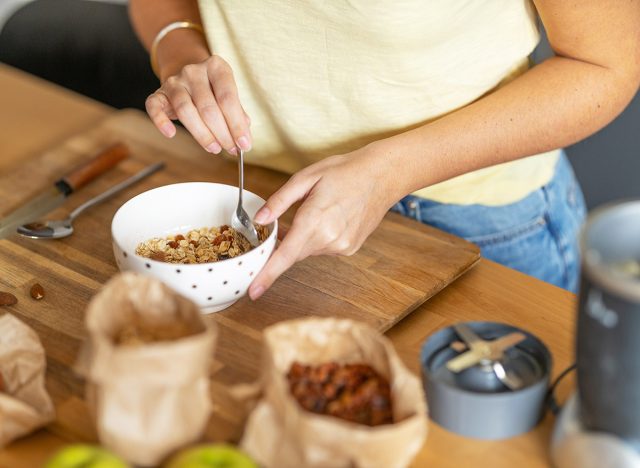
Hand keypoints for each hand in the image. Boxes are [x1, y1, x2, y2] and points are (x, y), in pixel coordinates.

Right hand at [145, 55, 251, 154]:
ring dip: (202, 134)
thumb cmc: (214, 91)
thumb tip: (243, 138)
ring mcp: (174, 81)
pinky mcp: (158, 94)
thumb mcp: (228, 96)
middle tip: (230, 149)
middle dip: (222, 133)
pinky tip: (171, 133)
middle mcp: (193, 71)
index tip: (244, 144)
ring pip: (185, 110)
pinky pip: (155, 107)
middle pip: (207, 108)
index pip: (227, 98)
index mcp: (216, 67)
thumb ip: (237, 114)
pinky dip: (161, 122)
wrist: (189, 78)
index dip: (237, 125)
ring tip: (214, 148)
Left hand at [248, 145, 398, 299]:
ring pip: (308, 251)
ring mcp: (342, 246)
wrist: (381, 176)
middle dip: (284, 244)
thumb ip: (279, 201)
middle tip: (282, 223)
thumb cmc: (344, 171)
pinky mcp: (350, 248)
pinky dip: (319, 238)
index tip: (253, 291)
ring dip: (303, 238)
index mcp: (314, 220)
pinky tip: (329, 218)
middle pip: (294, 253)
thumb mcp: (305, 177)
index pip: (285, 256)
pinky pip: (324, 249)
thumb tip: (259, 220)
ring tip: (316, 211)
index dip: (267, 275)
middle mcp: (329, 239)